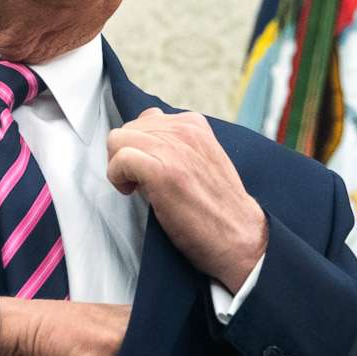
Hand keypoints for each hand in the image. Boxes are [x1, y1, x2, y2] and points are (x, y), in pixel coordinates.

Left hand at [106, 109, 267, 291]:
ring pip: (119, 139)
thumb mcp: (202, 161)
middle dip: (125, 154)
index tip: (146, 168)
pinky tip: (131, 192)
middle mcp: (183, 130)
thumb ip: (177, 146)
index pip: (147, 119)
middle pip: (128, 128)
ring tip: (134, 186)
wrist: (239, 236)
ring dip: (119, 165)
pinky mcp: (162, 172)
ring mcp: (173, 149)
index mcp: (194, 125)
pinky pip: (120, 159)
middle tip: (137, 180)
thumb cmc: (219, 208)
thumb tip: (143, 146)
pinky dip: (117, 176)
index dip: (140, 146)